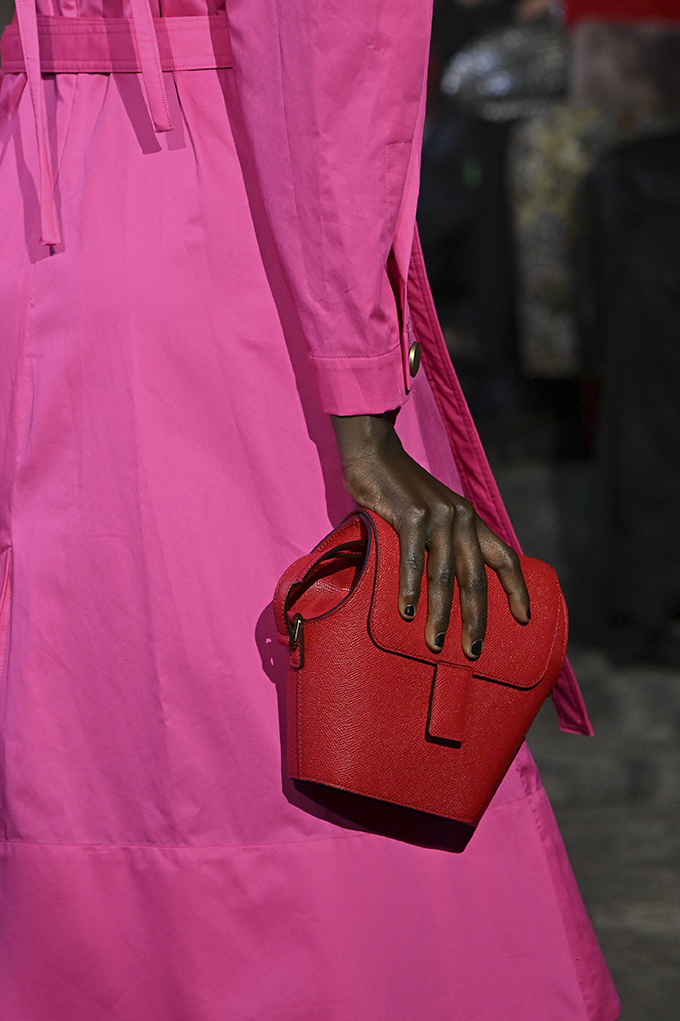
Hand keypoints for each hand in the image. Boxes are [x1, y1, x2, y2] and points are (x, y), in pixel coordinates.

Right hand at [331, 413, 529, 656]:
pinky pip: (412, 559)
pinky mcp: (411, 515)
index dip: (518, 589)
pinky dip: (409, 588)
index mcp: (470, 520)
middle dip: (476, 618)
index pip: (505, 557)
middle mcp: (460, 517)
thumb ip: (444, 541)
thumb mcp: (433, 512)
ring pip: (444, 574)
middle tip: (474, 651)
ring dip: (441, 613)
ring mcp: (437, 515)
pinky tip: (407, 612)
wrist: (374, 452)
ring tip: (436, 643)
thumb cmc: (400, 489)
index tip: (524, 619)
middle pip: (475, 577)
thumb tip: (447, 584)